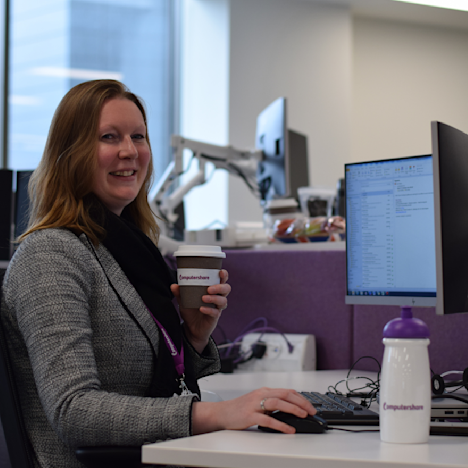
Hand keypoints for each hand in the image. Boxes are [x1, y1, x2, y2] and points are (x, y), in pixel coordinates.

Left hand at [171, 269, 230, 352]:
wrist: (191, 328)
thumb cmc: (191, 310)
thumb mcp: (184, 300)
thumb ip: (180, 293)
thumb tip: (174, 285)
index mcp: (213, 290)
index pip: (222, 280)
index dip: (224, 275)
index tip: (220, 272)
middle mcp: (217, 297)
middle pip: (226, 289)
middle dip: (220, 287)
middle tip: (209, 288)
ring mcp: (217, 308)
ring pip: (223, 300)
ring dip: (214, 298)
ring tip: (204, 298)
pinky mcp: (215, 317)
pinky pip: (215, 313)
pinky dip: (209, 310)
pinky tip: (202, 309)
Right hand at [192, 387, 316, 434]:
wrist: (221, 413)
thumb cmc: (240, 408)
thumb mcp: (257, 401)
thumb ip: (271, 403)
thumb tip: (290, 408)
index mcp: (264, 391)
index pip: (287, 391)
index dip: (301, 397)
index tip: (311, 406)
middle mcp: (260, 395)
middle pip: (285, 394)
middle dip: (301, 402)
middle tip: (312, 411)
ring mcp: (254, 405)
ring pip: (277, 403)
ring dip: (293, 409)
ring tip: (303, 416)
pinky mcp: (249, 416)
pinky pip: (267, 419)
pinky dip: (280, 424)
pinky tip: (288, 429)